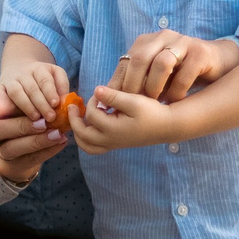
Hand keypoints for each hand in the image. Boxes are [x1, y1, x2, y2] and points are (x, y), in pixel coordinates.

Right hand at [0, 61, 73, 128]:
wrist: (17, 70)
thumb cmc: (41, 81)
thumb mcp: (54, 78)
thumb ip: (61, 87)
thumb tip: (67, 103)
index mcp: (39, 69)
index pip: (45, 80)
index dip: (50, 91)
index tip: (56, 103)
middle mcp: (23, 73)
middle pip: (32, 88)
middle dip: (41, 103)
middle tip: (51, 117)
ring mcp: (10, 81)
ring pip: (16, 92)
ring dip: (26, 105)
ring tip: (36, 118)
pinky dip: (3, 103)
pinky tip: (11, 116)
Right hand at [0, 88, 64, 180]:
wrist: (18, 151)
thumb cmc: (20, 120)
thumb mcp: (19, 108)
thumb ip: (26, 100)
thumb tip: (50, 90)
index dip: (9, 105)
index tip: (29, 103)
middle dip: (21, 125)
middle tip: (44, 122)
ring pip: (12, 148)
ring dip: (37, 140)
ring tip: (58, 133)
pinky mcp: (11, 167)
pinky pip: (29, 159)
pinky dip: (47, 151)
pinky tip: (61, 142)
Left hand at [69, 84, 186, 151]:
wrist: (166, 126)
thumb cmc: (152, 112)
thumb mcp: (133, 101)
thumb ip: (113, 96)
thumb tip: (95, 90)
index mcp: (112, 130)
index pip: (91, 115)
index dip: (91, 101)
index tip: (99, 93)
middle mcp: (109, 140)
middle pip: (82, 135)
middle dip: (74, 120)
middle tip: (71, 107)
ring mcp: (112, 145)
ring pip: (86, 145)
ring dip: (78, 132)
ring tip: (77, 119)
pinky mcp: (115, 145)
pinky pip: (94, 148)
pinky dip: (86, 139)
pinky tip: (89, 126)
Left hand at [110, 32, 238, 102]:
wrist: (214, 61)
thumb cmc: (178, 72)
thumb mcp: (153, 75)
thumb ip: (134, 82)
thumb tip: (106, 100)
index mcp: (147, 41)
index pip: (127, 61)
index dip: (120, 83)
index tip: (115, 104)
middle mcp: (163, 37)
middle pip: (141, 58)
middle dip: (135, 84)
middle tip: (134, 104)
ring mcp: (182, 42)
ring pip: (162, 63)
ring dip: (156, 87)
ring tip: (156, 102)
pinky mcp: (200, 52)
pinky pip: (185, 73)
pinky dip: (177, 91)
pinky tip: (175, 101)